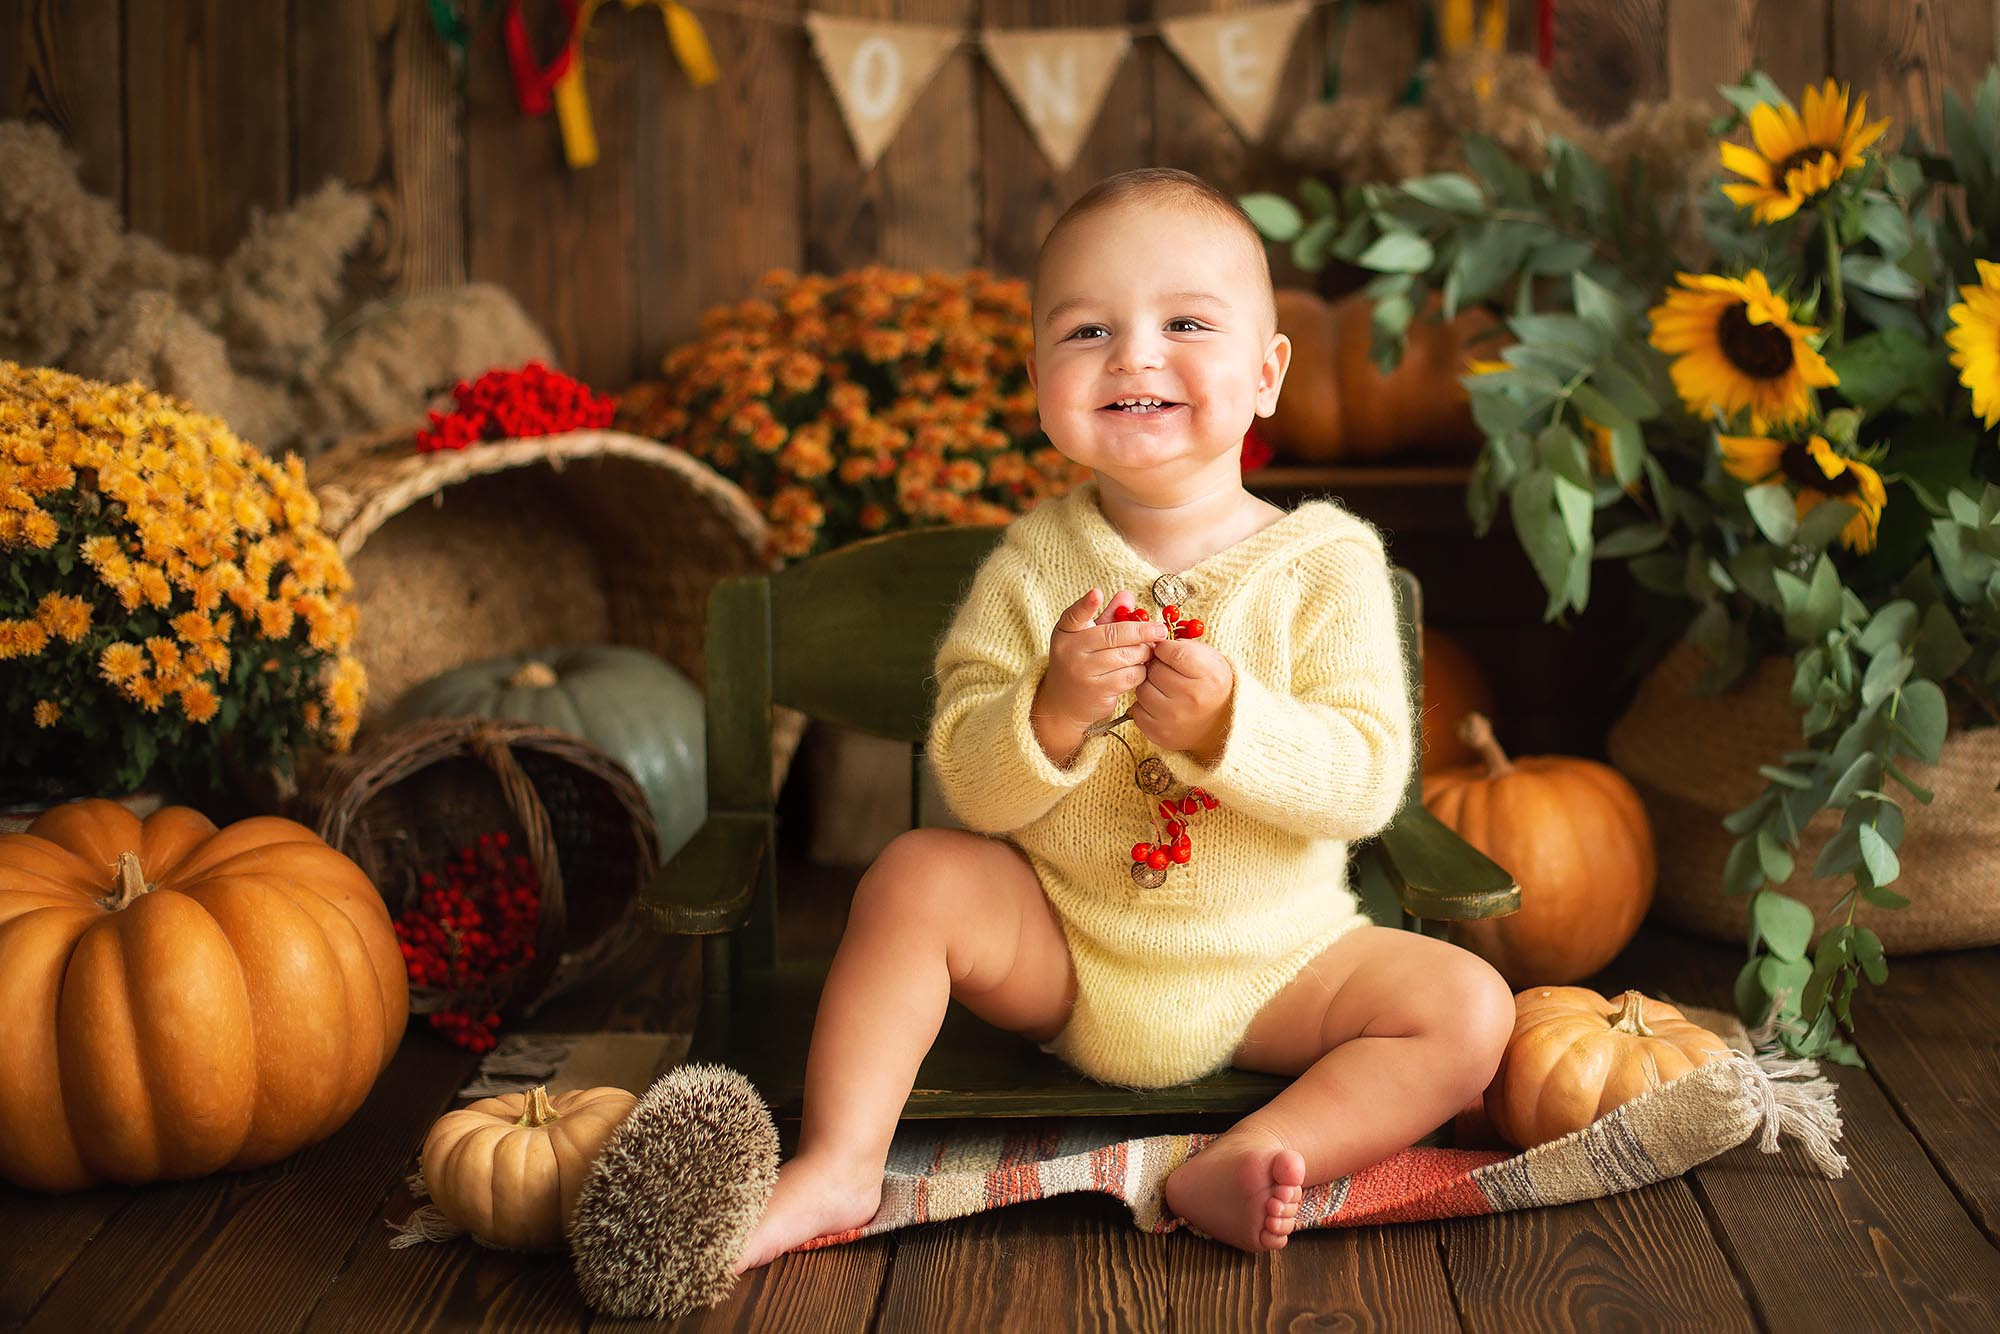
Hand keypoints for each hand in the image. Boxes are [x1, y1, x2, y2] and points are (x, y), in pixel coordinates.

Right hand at [1032, 588, 1165, 764]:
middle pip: (1114, 635)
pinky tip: (1139, 668)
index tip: (1097, 593)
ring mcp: (1084, 672)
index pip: (1074, 615)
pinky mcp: (1099, 691)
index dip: (1086, 604)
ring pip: (1127, 656)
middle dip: (1143, 631)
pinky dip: (1141, 670)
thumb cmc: (1080, 661)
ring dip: (1144, 653)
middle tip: (1160, 630)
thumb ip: (1107, 616)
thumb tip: (1127, 596)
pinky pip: (1131, 675)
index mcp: (1066, 632)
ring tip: (1147, 651)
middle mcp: (1071, 651)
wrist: (1063, 702)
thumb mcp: (1087, 636)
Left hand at [1130, 635, 1233, 764]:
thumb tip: (1152, 641)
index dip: (1164, 648)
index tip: (1166, 651)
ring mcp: (1175, 718)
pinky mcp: (1160, 733)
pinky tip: (1161, 705)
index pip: (1171, 652)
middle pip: (1154, 670)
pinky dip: (1145, 706)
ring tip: (1164, 689)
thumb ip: (1182, 646)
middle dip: (1157, 667)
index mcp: (1208, 675)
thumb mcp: (1209, 659)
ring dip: (1149, 686)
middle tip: (1167, 672)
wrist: (1221, 723)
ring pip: (1143, 690)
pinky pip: (1137, 710)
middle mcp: (1192, 698)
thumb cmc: (1211, 685)